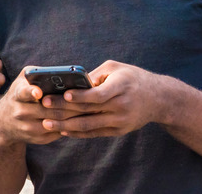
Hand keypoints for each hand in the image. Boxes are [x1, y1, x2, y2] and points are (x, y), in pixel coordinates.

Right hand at [0, 66, 78, 145]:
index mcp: (17, 95)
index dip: (31, 92)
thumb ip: (37, 73)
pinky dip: (70, 126)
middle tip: (86, 99)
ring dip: (73, 116)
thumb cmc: (20, 94)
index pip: (23, 93)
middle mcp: (20, 112)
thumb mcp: (22, 81)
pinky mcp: (36, 139)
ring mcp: (28, 128)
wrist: (4, 121)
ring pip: (55, 122)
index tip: (39, 91)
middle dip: (68, 104)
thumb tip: (62, 72)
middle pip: (47, 110)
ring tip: (88, 109)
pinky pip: (57, 133)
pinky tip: (81, 119)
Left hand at [39, 60, 163, 137]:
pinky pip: (93, 133)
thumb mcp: (116, 68)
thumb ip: (95, 75)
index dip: (81, 96)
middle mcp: (121, 106)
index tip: (64, 94)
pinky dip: (77, 133)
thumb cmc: (132, 78)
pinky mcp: (118, 131)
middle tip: (44, 106)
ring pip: (88, 126)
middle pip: (88, 110)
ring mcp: (120, 121)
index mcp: (121, 87)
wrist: (158, 99)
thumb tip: (72, 83)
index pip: (98, 94)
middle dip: (63, 109)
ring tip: (46, 123)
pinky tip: (62, 130)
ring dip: (65, 125)